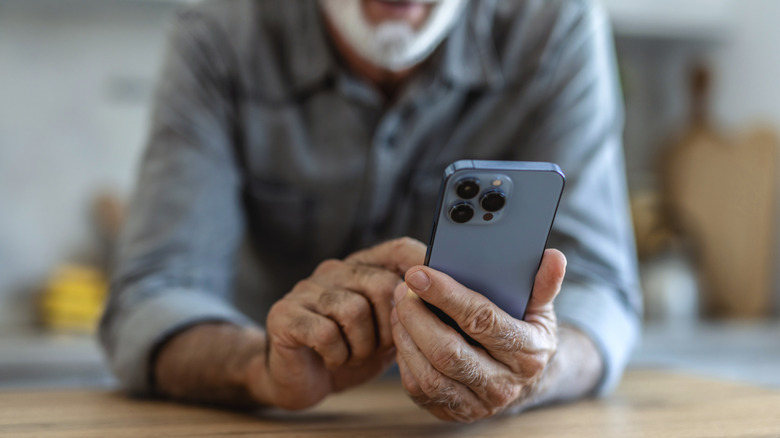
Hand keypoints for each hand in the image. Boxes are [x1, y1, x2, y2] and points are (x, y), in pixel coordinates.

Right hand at [250, 238, 426, 409]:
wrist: (299, 380)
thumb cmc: (348, 352)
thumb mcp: (386, 331)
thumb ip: (409, 312)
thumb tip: (445, 303)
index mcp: (363, 268)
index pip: (398, 249)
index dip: (421, 266)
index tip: (434, 293)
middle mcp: (334, 270)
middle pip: (382, 285)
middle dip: (389, 327)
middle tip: (378, 348)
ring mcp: (307, 289)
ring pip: (354, 310)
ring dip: (362, 346)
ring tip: (353, 355)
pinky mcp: (284, 314)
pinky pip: (325, 332)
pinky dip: (337, 354)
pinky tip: (333, 360)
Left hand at [391, 248, 566, 421]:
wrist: (523, 381)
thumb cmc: (525, 333)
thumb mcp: (538, 309)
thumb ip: (543, 284)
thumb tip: (554, 256)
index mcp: (528, 352)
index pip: (482, 320)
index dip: (447, 295)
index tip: (419, 274)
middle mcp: (503, 384)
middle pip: (449, 352)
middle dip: (418, 317)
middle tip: (403, 289)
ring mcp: (477, 403)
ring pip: (430, 375)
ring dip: (406, 337)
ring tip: (400, 306)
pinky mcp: (454, 412)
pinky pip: (419, 389)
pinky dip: (404, 359)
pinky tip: (402, 332)